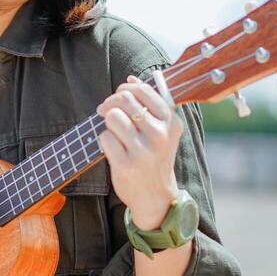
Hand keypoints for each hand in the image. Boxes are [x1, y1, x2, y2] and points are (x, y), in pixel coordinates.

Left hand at [96, 74, 184, 229]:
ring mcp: (143, 151)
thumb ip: (149, 104)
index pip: (143, 90)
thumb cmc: (155, 158)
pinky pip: (104, 138)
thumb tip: (131, 78)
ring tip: (113, 132)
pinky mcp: (126, 165)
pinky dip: (105, 141)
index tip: (118, 97)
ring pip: (112, 117)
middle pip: (124, 99)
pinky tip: (114, 149)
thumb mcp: (163, 131)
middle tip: (105, 111)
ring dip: (107, 123)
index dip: (124, 89)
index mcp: (171, 122)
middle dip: (110, 102)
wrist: (156, 197)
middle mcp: (159, 135)